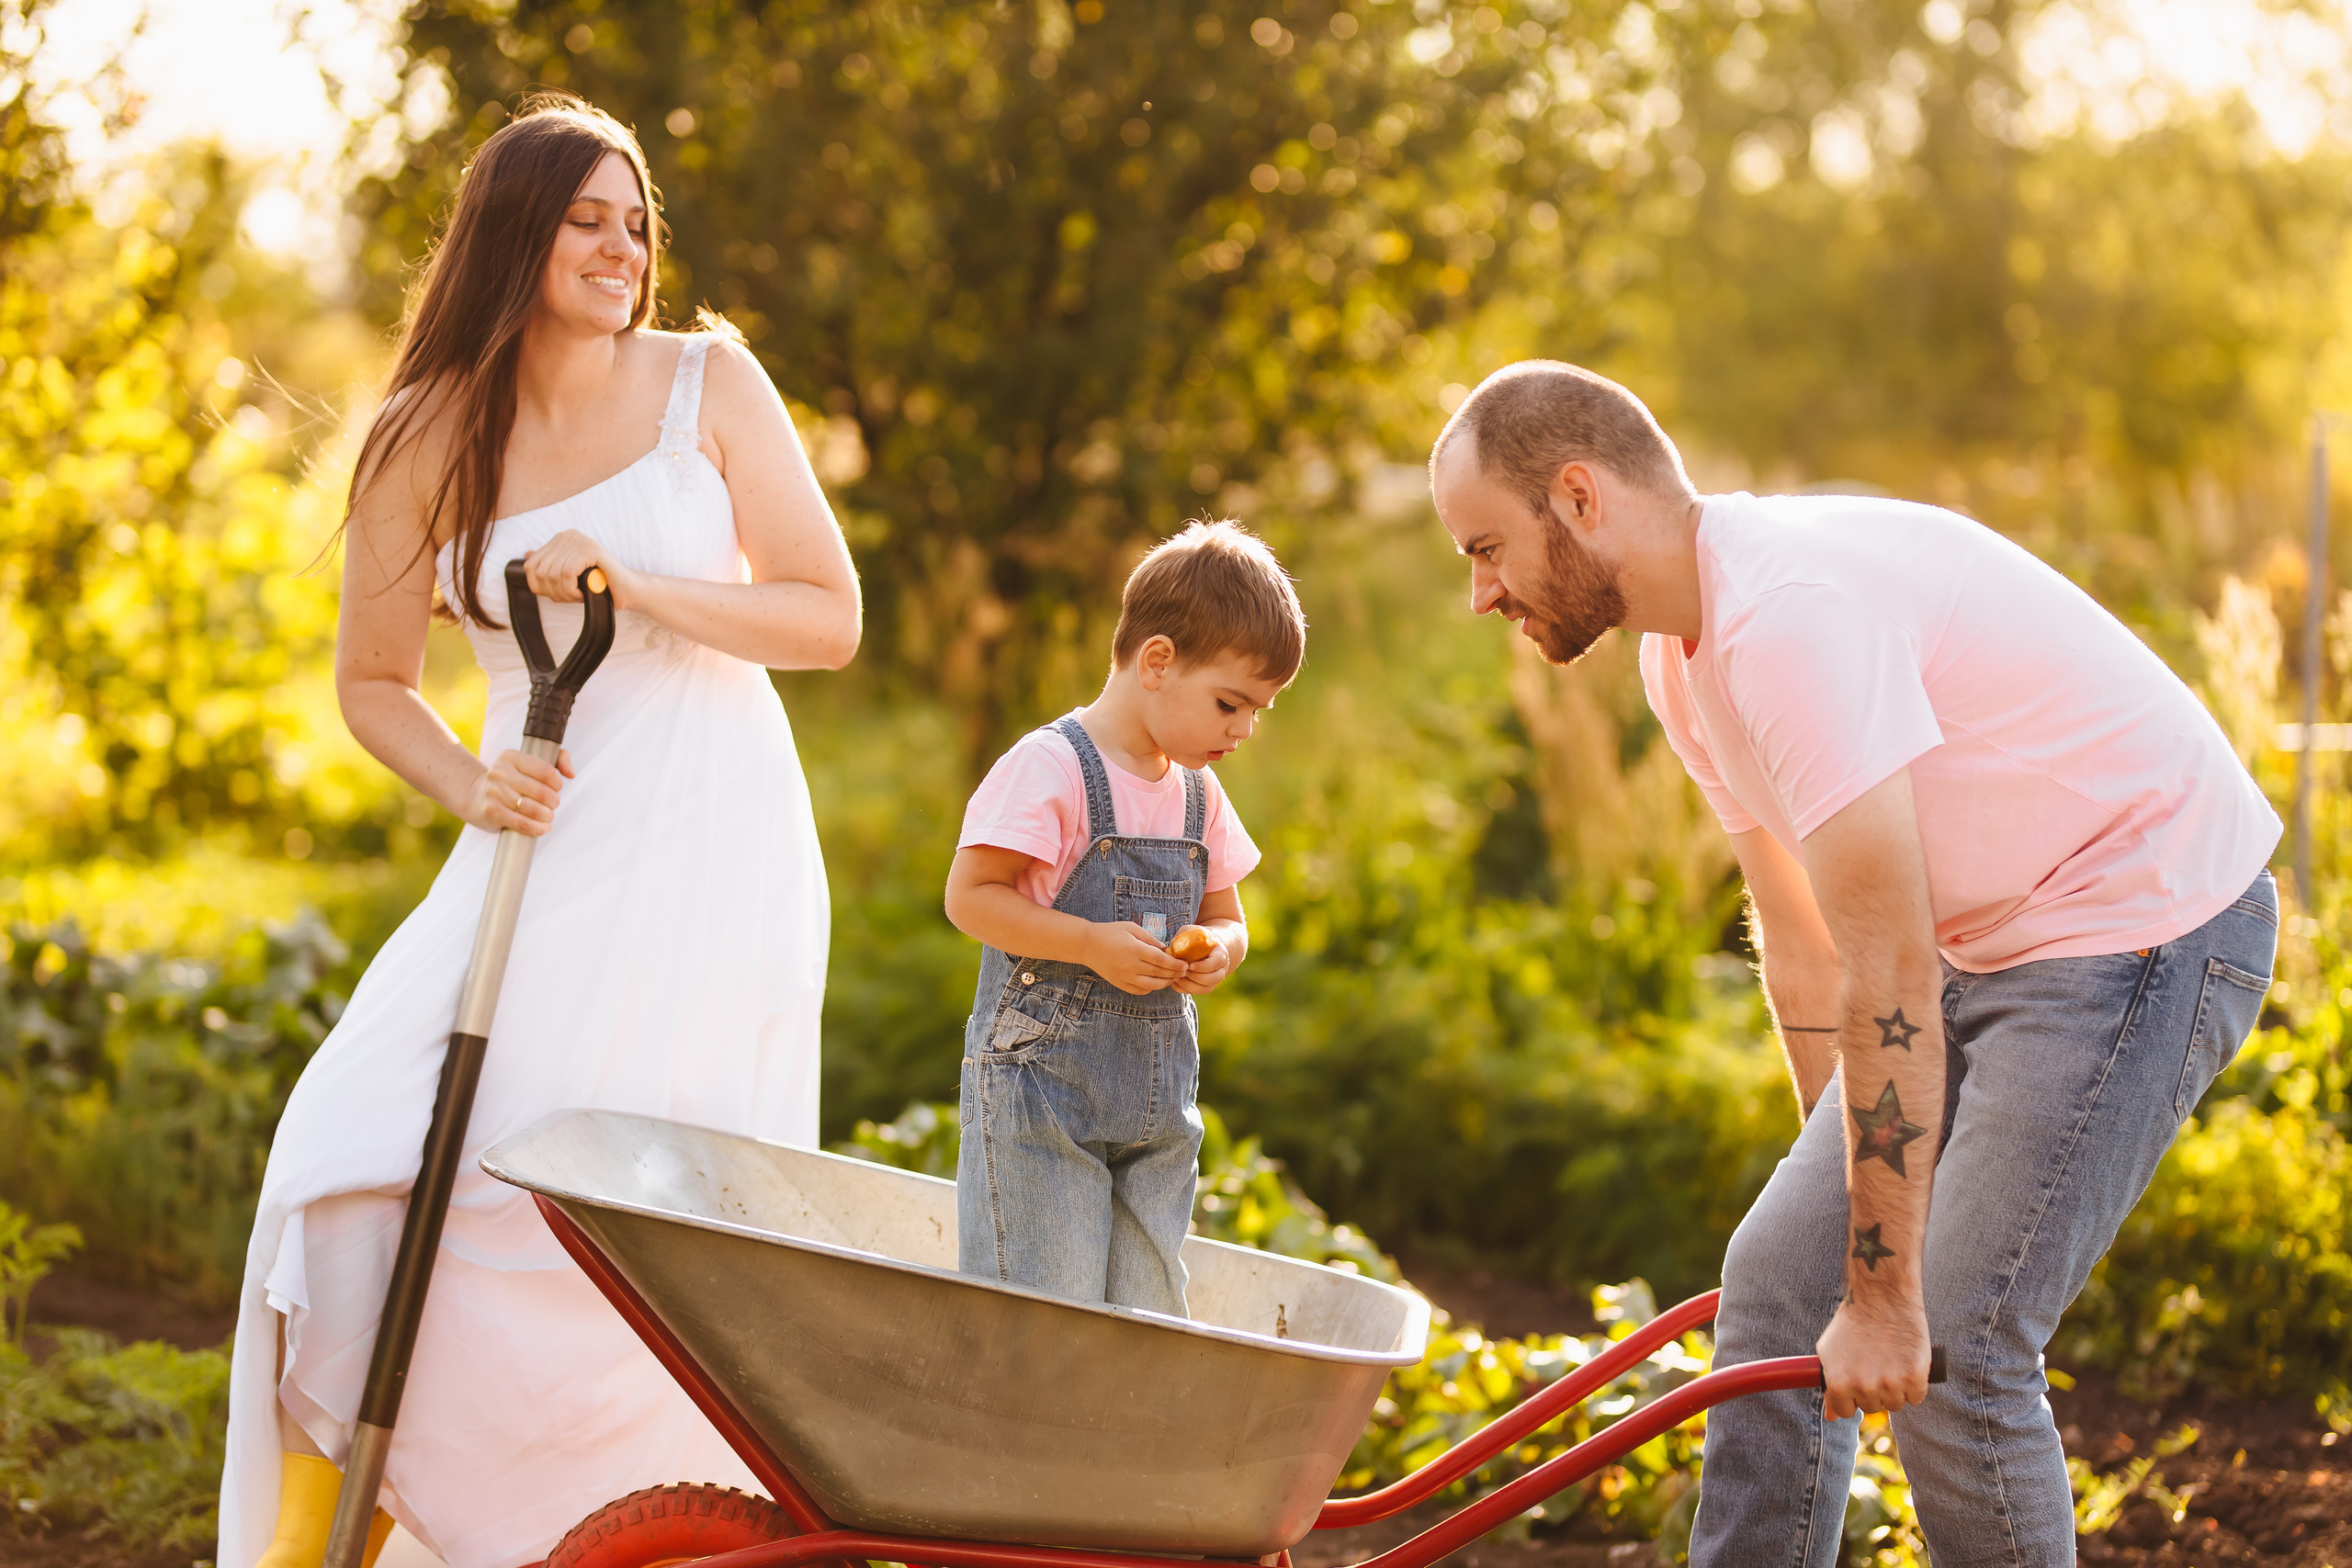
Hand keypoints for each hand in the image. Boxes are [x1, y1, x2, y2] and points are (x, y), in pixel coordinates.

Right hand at [461, 747, 574, 835]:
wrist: (475, 795)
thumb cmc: (509, 780)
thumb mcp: (529, 762)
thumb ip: (558, 759)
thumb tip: (571, 773)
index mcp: (510, 757)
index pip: (546, 771)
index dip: (557, 783)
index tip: (556, 788)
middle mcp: (500, 772)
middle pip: (543, 792)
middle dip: (554, 802)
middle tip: (552, 804)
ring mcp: (494, 792)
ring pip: (534, 809)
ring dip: (547, 816)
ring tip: (547, 816)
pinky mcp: (492, 811)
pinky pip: (523, 823)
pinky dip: (537, 828)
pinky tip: (542, 827)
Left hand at [523, 531, 636, 607]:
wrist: (628, 591)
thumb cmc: (599, 585)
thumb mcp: (568, 575)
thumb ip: (549, 564)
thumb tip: (526, 555)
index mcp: (560, 539)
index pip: (530, 565)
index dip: (539, 586)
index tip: (558, 595)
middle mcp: (567, 535)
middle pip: (540, 571)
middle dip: (553, 592)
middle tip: (571, 597)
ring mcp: (579, 540)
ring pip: (553, 574)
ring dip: (564, 593)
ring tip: (579, 595)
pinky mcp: (590, 548)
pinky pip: (566, 574)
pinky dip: (572, 590)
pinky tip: (583, 593)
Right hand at [1086, 922, 1186, 994]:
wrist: (1087, 945)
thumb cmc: (1110, 932)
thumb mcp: (1131, 928)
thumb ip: (1149, 938)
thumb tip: (1165, 948)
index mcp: (1134, 949)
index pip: (1161, 960)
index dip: (1175, 964)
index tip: (1185, 965)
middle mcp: (1130, 965)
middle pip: (1159, 973)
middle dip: (1174, 973)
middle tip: (1185, 972)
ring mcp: (1124, 976)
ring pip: (1151, 985)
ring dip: (1165, 983)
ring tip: (1173, 978)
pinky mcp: (1119, 983)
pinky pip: (1139, 991)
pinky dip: (1150, 989)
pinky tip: (1156, 983)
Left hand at [1172, 930, 1233, 993]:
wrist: (1206, 947)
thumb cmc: (1197, 938)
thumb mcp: (1192, 931)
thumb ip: (1184, 935)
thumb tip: (1173, 946)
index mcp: (1220, 954)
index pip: (1215, 964)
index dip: (1202, 967)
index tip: (1189, 965)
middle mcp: (1221, 969)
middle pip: (1212, 979)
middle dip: (1194, 977)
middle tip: (1182, 971)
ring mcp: (1215, 980)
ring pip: (1205, 989)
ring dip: (1189, 985)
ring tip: (1177, 977)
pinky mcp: (1206, 986)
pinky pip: (1197, 992)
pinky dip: (1185, 989)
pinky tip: (1176, 981)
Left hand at [1816, 1296, 1932, 1420]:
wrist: (1882, 1297)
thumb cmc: (1852, 1323)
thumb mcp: (1829, 1352)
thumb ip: (1829, 1385)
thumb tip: (1831, 1417)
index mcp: (1839, 1384)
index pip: (1845, 1411)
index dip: (1851, 1396)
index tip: (1857, 1381)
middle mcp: (1864, 1388)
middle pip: (1872, 1407)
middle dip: (1873, 1390)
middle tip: (1875, 1364)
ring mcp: (1891, 1385)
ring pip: (1895, 1404)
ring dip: (1895, 1389)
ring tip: (1890, 1361)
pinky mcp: (1916, 1378)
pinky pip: (1916, 1397)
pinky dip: (1915, 1384)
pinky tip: (1906, 1363)